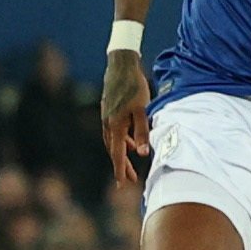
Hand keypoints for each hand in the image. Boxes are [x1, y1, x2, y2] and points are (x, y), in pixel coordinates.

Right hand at [101, 50, 152, 186]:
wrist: (121, 64)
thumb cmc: (134, 86)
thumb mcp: (142, 109)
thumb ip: (142, 131)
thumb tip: (143, 153)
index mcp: (115, 125)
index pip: (118, 153)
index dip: (120, 170)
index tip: (122, 185)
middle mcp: (108, 123)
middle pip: (114, 150)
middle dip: (122, 166)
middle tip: (129, 181)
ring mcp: (107, 116)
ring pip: (114, 141)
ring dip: (122, 154)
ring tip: (132, 164)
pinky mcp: (109, 110)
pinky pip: (115, 131)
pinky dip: (122, 140)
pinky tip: (131, 141)